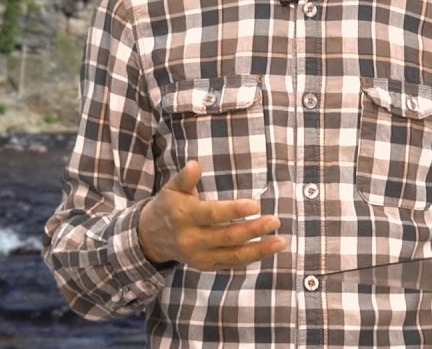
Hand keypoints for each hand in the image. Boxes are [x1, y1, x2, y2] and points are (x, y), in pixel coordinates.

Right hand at [138, 160, 287, 270]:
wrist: (151, 238)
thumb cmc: (167, 206)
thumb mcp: (171, 189)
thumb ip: (184, 178)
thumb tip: (195, 165)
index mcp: (184, 216)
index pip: (212, 215)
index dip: (234, 210)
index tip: (256, 205)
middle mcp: (192, 239)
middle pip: (227, 237)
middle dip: (253, 230)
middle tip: (275, 221)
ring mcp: (199, 256)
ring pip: (233, 255)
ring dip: (259, 249)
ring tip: (280, 241)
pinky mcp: (205, 265)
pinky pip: (231, 264)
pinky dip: (251, 258)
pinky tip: (268, 250)